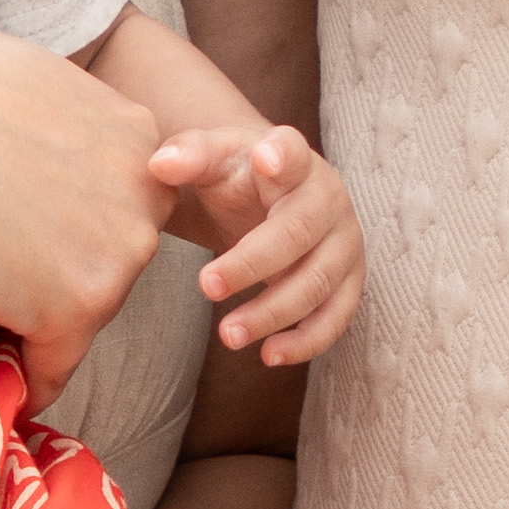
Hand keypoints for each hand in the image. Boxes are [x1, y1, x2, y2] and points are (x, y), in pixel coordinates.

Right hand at [0, 22, 166, 390]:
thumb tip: (33, 146)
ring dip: (41, 318)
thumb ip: (54, 118)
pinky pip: (54, 366)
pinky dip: (26, 381)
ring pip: (86, 308)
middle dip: (65, 266)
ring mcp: (119, 251)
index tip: (17, 227)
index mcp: (131, 128)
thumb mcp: (17, 78)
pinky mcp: (79, 308)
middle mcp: (144, 189)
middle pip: (113, 251)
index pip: (117, 193)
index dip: (65, 215)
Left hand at [151, 125, 362, 365]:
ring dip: (272, 313)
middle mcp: (329, 199)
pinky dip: (306, 341)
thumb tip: (159, 165)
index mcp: (295, 160)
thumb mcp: (214, 160)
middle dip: (251, 264)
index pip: (293, 153)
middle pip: (297, 232)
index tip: (265, 158)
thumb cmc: (240, 176)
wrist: (272, 197)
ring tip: (227, 335)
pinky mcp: (348, 281)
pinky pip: (336, 316)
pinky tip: (268, 356)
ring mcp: (344, 242)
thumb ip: (189, 157)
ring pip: (316, 282)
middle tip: (206, 286)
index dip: (283, 156)